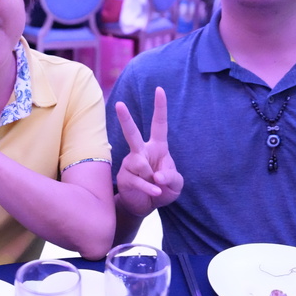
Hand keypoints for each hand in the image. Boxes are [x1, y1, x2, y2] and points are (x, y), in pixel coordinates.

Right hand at [114, 87, 181, 216]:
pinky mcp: (124, 177)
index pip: (159, 124)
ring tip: (156, 186)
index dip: (160, 107)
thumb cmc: (163, 188)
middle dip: (125, 119)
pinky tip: (155, 193)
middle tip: (119, 104)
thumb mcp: (176, 183)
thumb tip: (157, 176)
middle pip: (132, 133)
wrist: (146, 205)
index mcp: (157, 147)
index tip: (160, 90)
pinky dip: (150, 189)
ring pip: (139, 164)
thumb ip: (171, 177)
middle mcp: (141, 151)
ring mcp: (130, 163)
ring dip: (152, 178)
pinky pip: (138, 181)